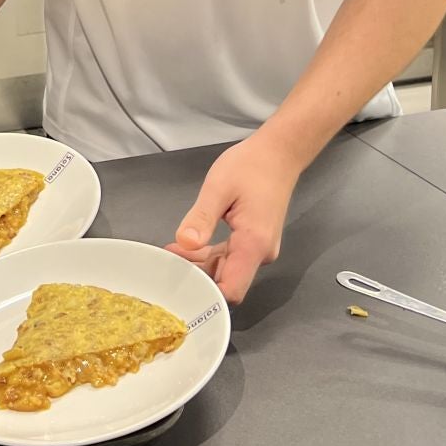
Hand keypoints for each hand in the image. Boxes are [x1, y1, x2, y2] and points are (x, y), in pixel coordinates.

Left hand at [165, 132, 302, 302]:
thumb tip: (185, 243)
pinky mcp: (255, 241)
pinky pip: (230, 257)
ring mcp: (259, 248)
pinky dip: (209, 254)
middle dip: (196, 276)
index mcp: (253, 244)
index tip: (179, 283)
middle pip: (225, 281)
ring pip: (226, 270)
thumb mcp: (218, 188)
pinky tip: (188, 246)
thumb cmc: (251, 166)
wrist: (279, 153)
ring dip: (199, 265)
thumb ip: (201, 218)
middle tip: (166, 262)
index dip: (205, 292)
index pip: (231, 290)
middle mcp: (260, 253)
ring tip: (172, 251)